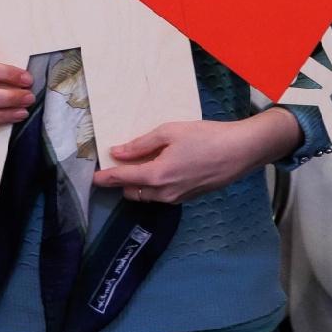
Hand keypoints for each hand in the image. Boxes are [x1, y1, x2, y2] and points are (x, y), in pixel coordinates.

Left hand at [92, 109, 302, 204]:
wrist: (239, 152)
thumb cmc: (205, 137)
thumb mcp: (169, 132)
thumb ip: (140, 144)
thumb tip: (117, 152)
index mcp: (156, 175)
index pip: (121, 179)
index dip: (104, 178)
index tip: (92, 177)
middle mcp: (164, 193)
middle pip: (131, 192)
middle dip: (121, 181)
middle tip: (120, 163)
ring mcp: (177, 199)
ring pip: (146, 196)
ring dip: (138, 184)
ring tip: (141, 164)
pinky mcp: (187, 199)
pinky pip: (161, 196)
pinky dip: (154, 186)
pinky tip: (162, 168)